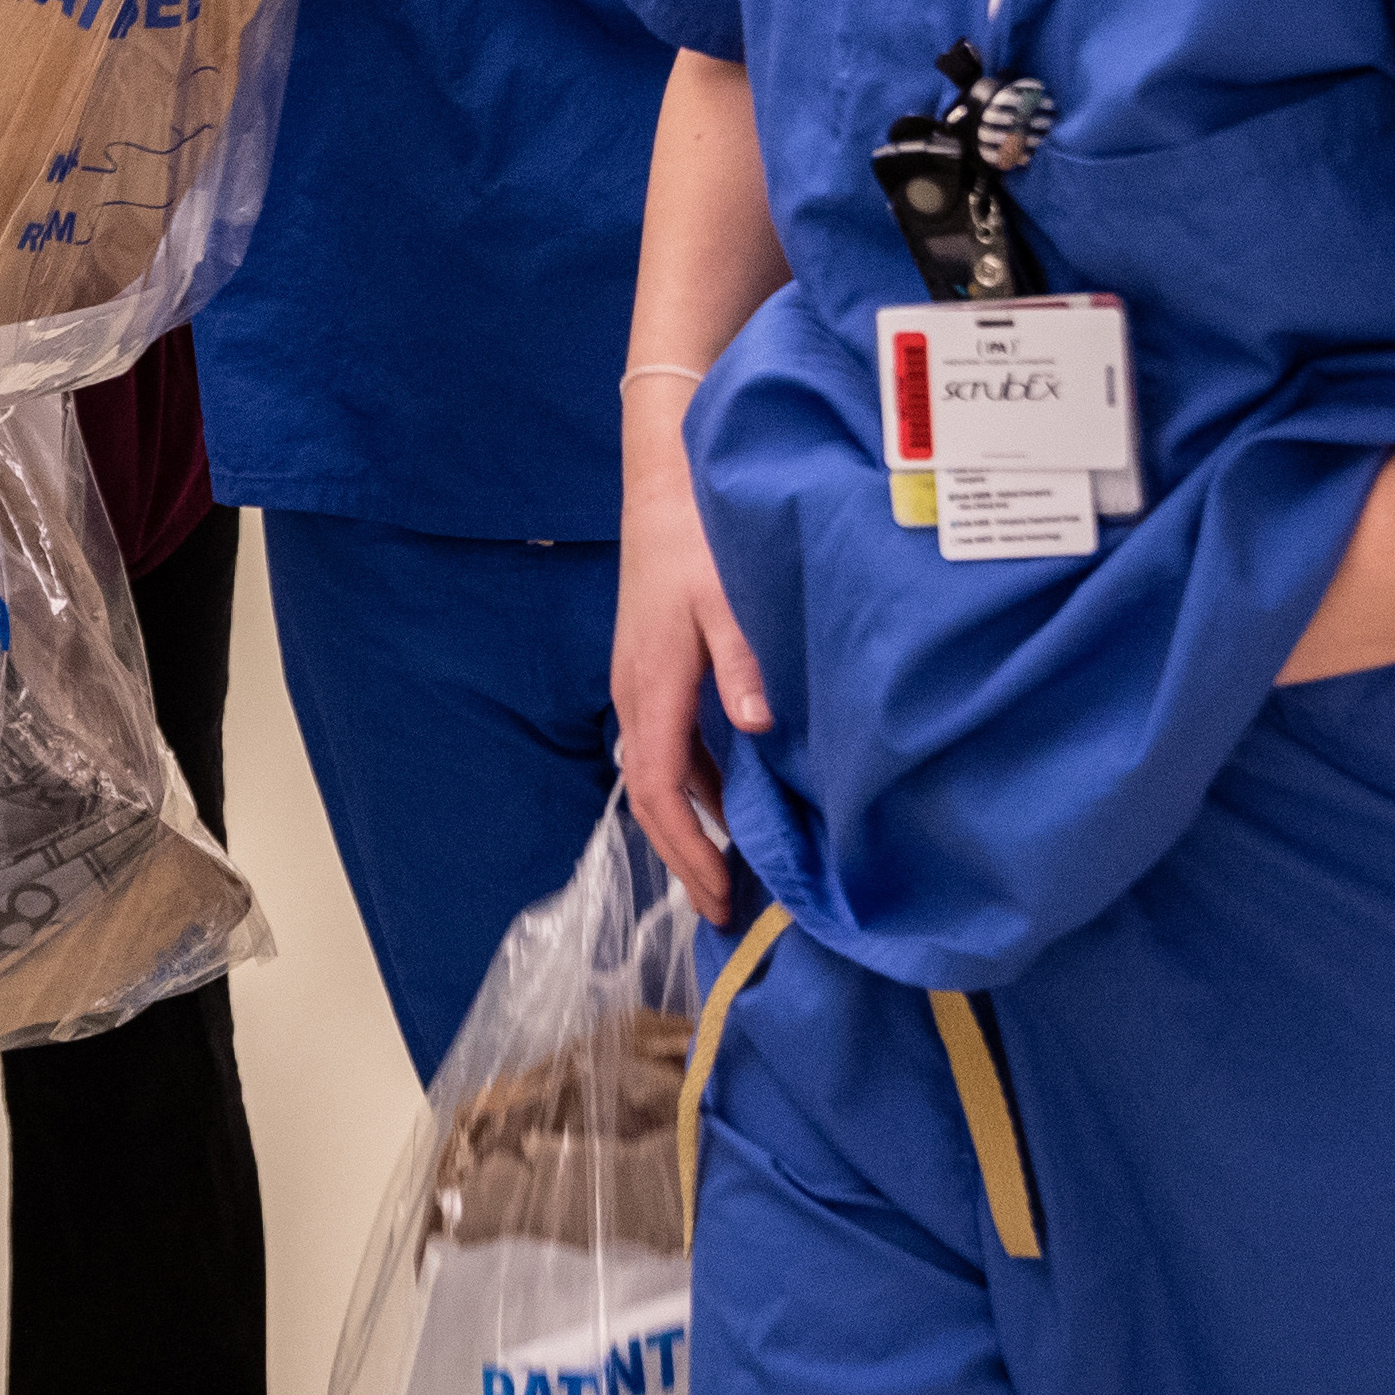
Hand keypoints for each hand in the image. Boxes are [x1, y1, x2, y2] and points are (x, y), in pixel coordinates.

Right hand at [612, 414, 769, 925]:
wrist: (664, 486)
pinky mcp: (654, 675)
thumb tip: (759, 728)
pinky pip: (669, 749)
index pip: (658, 790)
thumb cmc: (698, 538)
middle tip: (724, 908)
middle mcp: (636, 696)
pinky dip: (695, 788)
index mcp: (652, 686)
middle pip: (650, 798)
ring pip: (657, 777)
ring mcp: (640, 687)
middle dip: (684, 856)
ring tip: (729, 872)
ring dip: (689, 826)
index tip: (717, 893)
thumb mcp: (728, 596)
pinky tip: (731, 805)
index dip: (686, 848)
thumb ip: (744, 662)